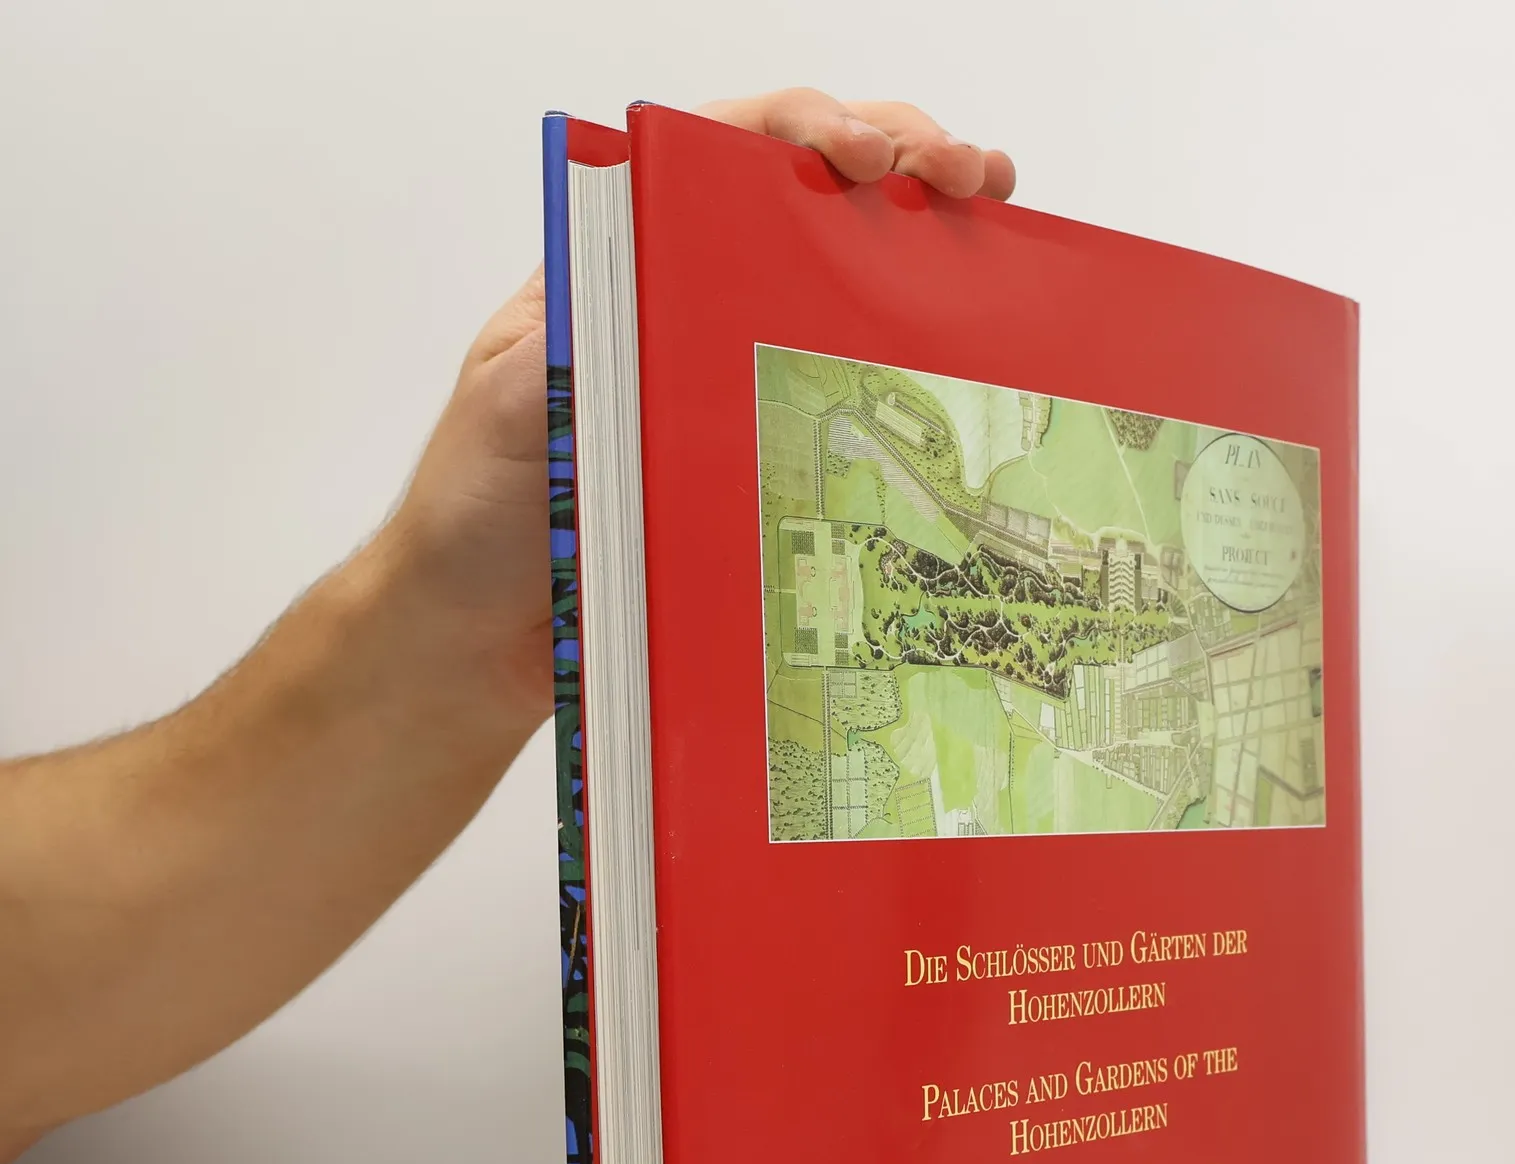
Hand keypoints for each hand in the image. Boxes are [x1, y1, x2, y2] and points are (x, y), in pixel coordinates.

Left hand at [374, 90, 1016, 739]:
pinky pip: (839, 387)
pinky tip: (960, 349)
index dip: (808, 129)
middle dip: (898, 161)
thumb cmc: (476, 517)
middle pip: (805, 196)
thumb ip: (584, 337)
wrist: (476, 635)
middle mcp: (684, 305)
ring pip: (837, 283)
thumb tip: (674, 278)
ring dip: (920, 242)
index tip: (872, 153)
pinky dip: (906, 355)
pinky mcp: (756, 454)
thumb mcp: (516, 401)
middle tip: (969, 177)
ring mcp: (727, 378)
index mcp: (621, 264)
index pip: (724, 151)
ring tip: (990, 223)